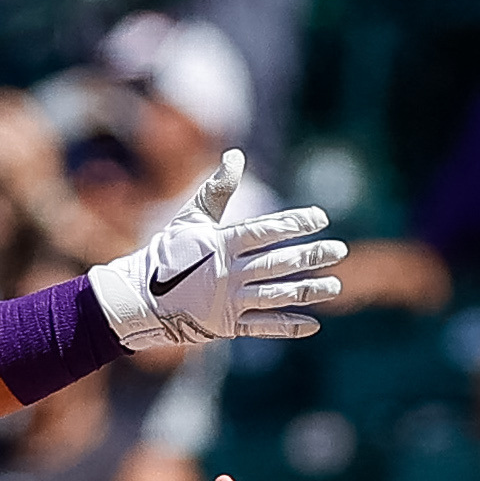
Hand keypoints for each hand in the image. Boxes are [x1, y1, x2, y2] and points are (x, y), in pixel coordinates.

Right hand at [89, 150, 347, 350]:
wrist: (140, 298)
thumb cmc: (167, 253)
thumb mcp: (190, 217)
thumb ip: (217, 189)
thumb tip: (236, 154)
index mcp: (221, 244)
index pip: (265, 231)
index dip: (294, 223)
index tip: (320, 218)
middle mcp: (229, 272)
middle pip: (279, 263)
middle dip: (311, 256)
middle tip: (339, 250)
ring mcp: (229, 300)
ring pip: (277, 295)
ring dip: (308, 291)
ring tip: (334, 286)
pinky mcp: (226, 325)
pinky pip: (263, 326)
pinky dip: (288, 326)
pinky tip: (314, 323)